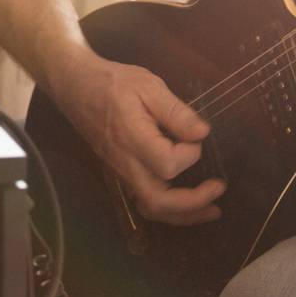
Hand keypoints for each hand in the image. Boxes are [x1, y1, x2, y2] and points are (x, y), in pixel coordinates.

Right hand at [50, 53, 224, 225]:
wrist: (75, 85)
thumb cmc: (113, 82)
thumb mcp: (148, 86)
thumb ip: (176, 112)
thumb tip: (202, 133)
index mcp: (132, 138)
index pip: (167, 164)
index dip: (189, 154)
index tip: (196, 136)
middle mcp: (125, 163)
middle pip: (157, 202)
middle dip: (192, 204)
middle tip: (220, 190)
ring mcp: (121, 171)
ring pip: (151, 207)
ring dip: (183, 214)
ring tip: (211, 209)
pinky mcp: (121, 172)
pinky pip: (145, 200)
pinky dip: (169, 208)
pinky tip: (186, 201)